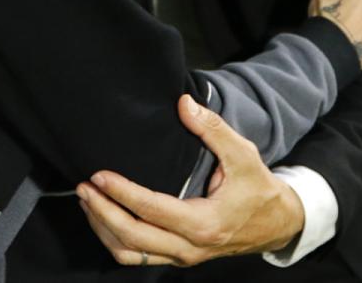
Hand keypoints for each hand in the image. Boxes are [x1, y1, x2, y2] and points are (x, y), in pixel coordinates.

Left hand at [76, 95, 304, 266]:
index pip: (151, 210)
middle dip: (102, 212)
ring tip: (86, 202)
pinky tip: (104, 217)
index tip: (98, 175)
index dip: (121, 193)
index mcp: (204, 223)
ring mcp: (183, 256)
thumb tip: (184, 103)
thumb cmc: (259, 189)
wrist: (278, 224)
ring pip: (131, 254)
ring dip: (103, 229)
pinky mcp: (179, 257)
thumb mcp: (243, 154)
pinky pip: (139, 256)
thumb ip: (212, 128)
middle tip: (83, 187)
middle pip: (132, 238)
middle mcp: (190, 247)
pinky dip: (116, 239)